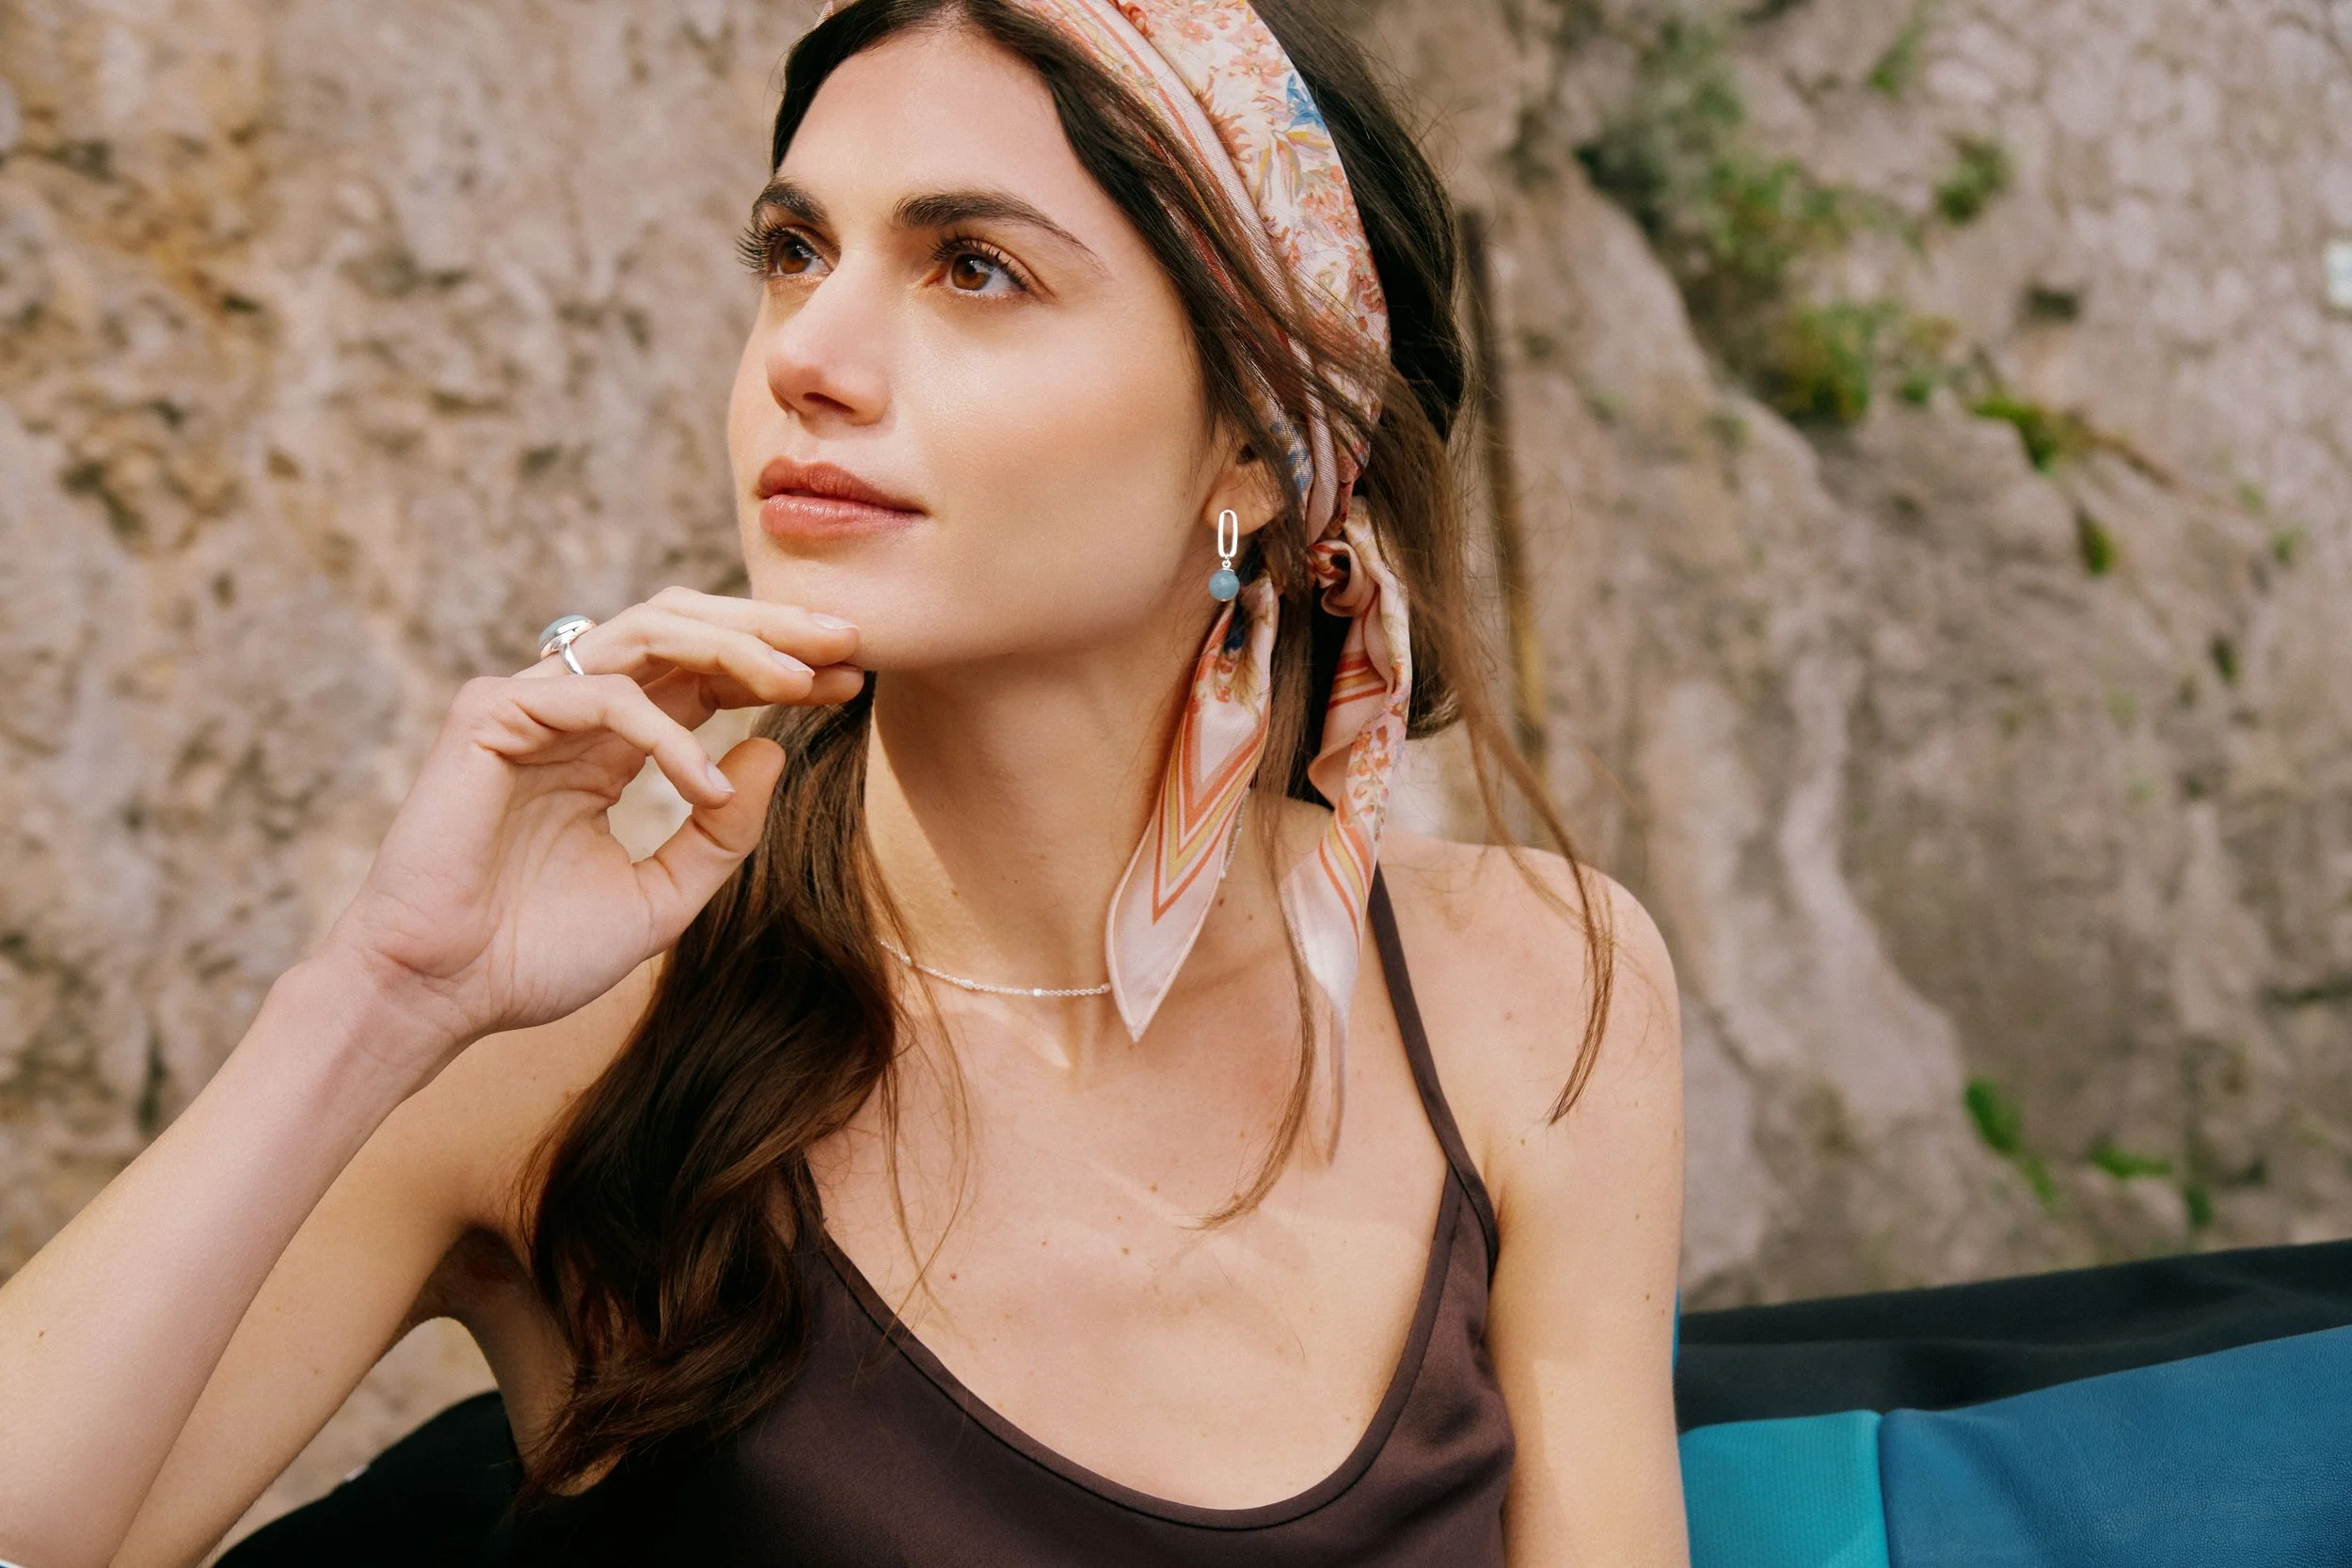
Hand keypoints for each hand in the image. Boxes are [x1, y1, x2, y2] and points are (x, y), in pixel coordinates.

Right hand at [313, 588, 861, 1079]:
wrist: (439, 995)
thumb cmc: (533, 955)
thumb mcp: (663, 897)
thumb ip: (720, 831)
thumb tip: (770, 753)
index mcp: (610, 742)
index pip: (706, 675)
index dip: (778, 669)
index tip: (850, 683)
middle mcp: (572, 708)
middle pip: (683, 629)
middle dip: (769, 630)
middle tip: (846, 642)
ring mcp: (528, 703)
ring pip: (648, 635)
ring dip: (735, 649)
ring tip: (802, 681)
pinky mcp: (489, 715)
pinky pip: (602, 696)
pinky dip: (666, 735)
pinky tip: (703, 784)